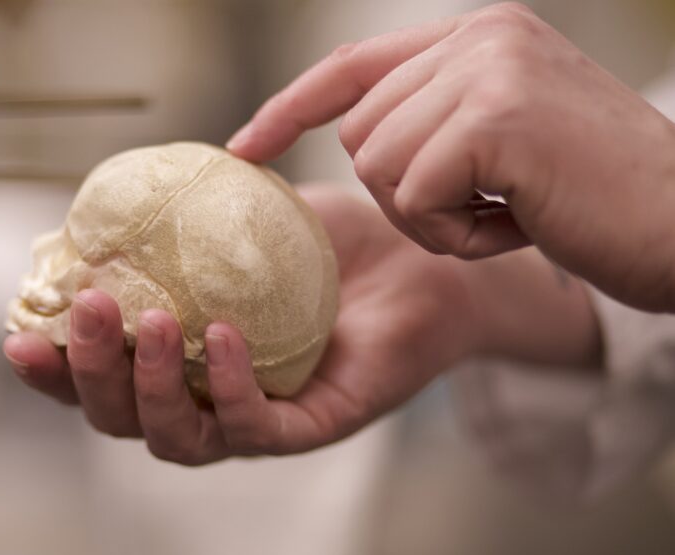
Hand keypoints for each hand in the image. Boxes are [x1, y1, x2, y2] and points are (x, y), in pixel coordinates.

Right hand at [4, 184, 599, 464]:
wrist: (420, 262)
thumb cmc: (327, 245)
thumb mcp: (243, 219)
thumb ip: (181, 215)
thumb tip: (117, 199)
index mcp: (178, 361)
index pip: (99, 379)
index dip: (53, 369)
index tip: (17, 335)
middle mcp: (206, 400)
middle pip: (123, 418)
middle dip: (89, 372)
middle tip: (87, 308)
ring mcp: (254, 421)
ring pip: (178, 439)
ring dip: (151, 386)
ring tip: (150, 323)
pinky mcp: (309, 427)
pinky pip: (256, 427)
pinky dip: (229, 387)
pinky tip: (222, 335)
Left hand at [227, 2, 674, 311]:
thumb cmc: (593, 197)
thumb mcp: (507, 138)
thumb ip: (438, 117)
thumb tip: (360, 136)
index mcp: (478, 35)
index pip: (352, 66)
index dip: (291, 108)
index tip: (244, 148)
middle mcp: (480, 36)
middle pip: (358, 131)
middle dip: (403, 192)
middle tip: (481, 207)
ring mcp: (489, 69)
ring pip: (378, 166)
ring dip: (430, 218)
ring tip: (507, 214)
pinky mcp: (495, 117)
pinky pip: (415, 197)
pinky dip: (455, 236)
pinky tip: (518, 226)